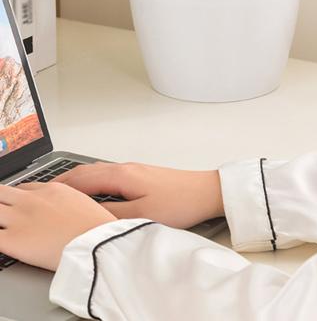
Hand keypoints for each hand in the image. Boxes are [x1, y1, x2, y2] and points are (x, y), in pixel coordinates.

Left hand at [0, 182, 115, 270]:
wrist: (95, 243)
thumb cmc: (97, 228)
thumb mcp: (86, 203)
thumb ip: (69, 202)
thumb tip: (67, 211)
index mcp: (52, 190)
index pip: (24, 187)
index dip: (16, 197)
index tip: (14, 203)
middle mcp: (33, 200)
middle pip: (1, 192)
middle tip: (2, 210)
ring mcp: (19, 218)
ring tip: (2, 224)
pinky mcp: (11, 240)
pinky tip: (0, 242)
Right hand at [54, 162, 224, 228]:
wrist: (206, 191)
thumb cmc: (179, 203)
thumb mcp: (141, 216)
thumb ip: (111, 215)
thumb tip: (86, 214)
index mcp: (121, 175)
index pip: (80, 179)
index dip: (59, 188)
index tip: (42, 196)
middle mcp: (125, 167)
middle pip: (85, 171)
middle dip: (63, 181)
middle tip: (45, 193)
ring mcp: (134, 169)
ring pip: (97, 171)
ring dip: (78, 180)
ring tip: (64, 194)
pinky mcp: (141, 175)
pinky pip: (108, 174)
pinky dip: (93, 181)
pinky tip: (94, 192)